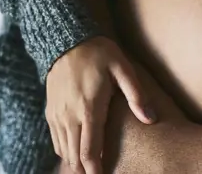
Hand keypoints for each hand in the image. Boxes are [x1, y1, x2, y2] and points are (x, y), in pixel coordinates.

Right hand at [46, 36, 156, 173]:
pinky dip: (65, 151)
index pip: (89, 150)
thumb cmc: (99, 53)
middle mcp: (69, 116)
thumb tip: (151, 119)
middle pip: (74, 156)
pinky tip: (76, 154)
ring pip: (63, 150)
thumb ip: (136, 95)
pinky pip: (55, 140)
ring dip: (75, 162)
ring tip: (89, 168)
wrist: (65, 40)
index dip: (95, 169)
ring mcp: (57, 115)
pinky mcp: (50, 111)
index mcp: (89, 108)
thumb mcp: (123, 69)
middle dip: (85, 169)